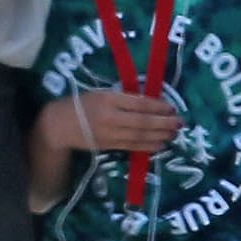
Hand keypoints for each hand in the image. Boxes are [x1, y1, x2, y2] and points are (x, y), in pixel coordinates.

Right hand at [38, 91, 179, 153]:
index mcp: (109, 99)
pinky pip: (132, 146)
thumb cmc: (83, 104)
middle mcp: (110, 117)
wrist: (60, 125)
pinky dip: (148, 146)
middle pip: (142, 121)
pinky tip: (160, 145)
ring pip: (139, 136)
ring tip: (174, 134)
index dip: (158, 107)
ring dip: (160, 136)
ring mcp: (109, 133)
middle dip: (163, 123)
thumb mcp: (102, 93)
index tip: (172, 108)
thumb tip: (152, 103)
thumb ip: (124, 98)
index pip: (139, 103)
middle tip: (180, 123)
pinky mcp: (108, 146)